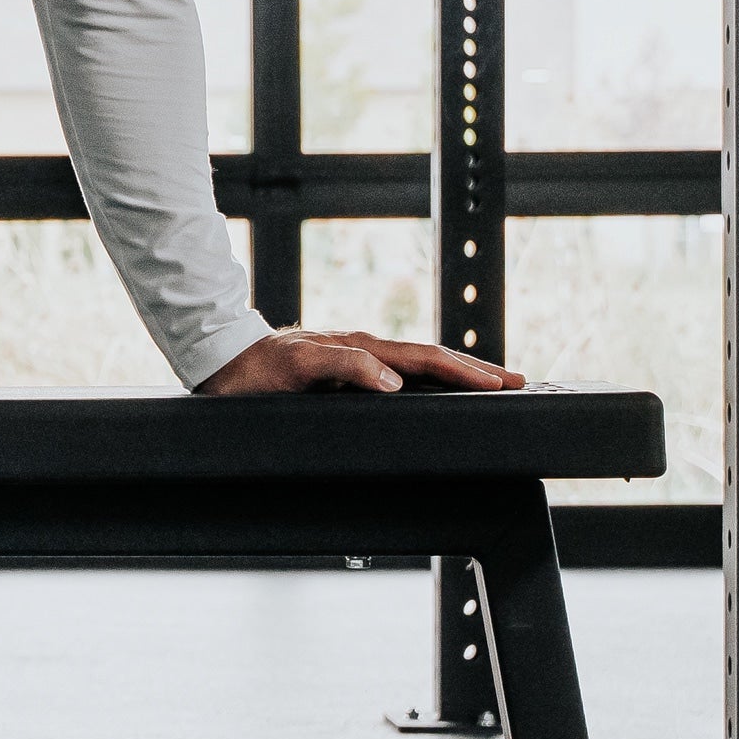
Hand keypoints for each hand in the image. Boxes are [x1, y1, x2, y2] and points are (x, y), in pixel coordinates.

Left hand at [197, 328, 523, 395]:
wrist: (221, 362)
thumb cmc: (255, 370)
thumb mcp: (297, 367)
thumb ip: (343, 366)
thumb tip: (393, 379)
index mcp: (362, 347)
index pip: (427, 360)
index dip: (467, 372)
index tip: (501, 382)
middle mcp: (364, 350)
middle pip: (433, 358)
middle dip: (476, 369)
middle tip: (517, 380)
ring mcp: (357, 359)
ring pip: (418, 365)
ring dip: (456, 373)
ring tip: (489, 383)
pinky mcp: (345, 370)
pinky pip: (398, 373)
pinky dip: (427, 380)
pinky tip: (435, 391)